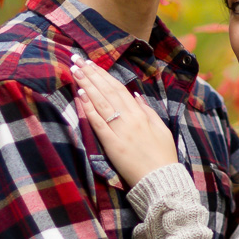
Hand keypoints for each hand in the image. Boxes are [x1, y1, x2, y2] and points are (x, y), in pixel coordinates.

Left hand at [72, 55, 178, 188]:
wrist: (161, 179)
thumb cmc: (163, 156)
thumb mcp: (161, 129)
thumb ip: (148, 111)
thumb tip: (136, 95)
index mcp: (141, 114)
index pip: (118, 88)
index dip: (103, 75)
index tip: (91, 64)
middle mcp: (130, 118)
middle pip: (107, 91)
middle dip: (91, 74)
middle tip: (77, 60)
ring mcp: (120, 131)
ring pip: (101, 102)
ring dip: (87, 85)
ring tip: (75, 71)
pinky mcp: (113, 145)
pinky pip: (99, 123)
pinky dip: (89, 108)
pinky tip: (80, 96)